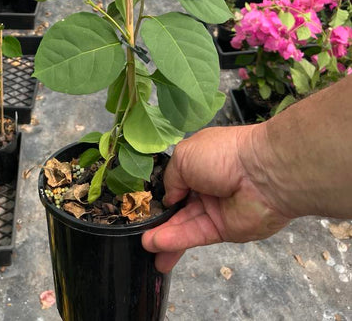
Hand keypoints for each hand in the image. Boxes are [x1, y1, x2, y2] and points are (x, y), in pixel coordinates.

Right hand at [142, 125, 291, 272]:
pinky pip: (195, 234)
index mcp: (199, 161)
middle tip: (139, 233)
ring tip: (144, 246)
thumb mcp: (185, 156)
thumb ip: (171, 178)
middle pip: (178, 206)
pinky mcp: (223, 230)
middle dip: (159, 219)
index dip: (159, 192)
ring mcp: (214, 208)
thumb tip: (168, 198)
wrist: (262, 174)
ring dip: (164, 234)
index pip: (175, 180)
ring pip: (184, 223)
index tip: (142, 205)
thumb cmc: (222, 155)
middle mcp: (205, 185)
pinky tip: (157, 245)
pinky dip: (176, 240)